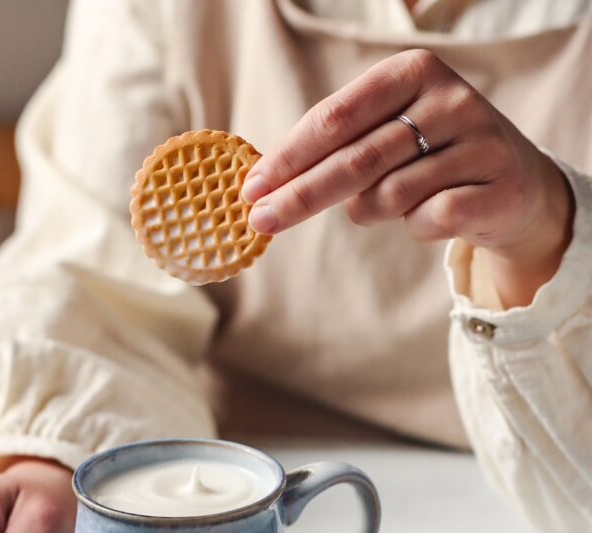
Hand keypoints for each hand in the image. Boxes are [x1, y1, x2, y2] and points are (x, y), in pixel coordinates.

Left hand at [243, 49, 573, 307]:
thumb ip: (338, 145)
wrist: (516, 184)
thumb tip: (266, 180)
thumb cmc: (433, 155)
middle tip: (260, 222)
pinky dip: (416, 226)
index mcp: (412, 72)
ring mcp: (475, 143)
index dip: (289, 156)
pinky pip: (425, 221)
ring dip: (371, 211)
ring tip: (388, 203)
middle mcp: (447, 99)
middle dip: (300, 197)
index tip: (251, 187)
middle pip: (354, 161)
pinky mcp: (493, 188)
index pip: (334, 118)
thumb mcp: (389, 131)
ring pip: (388, 197)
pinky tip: (433, 213)